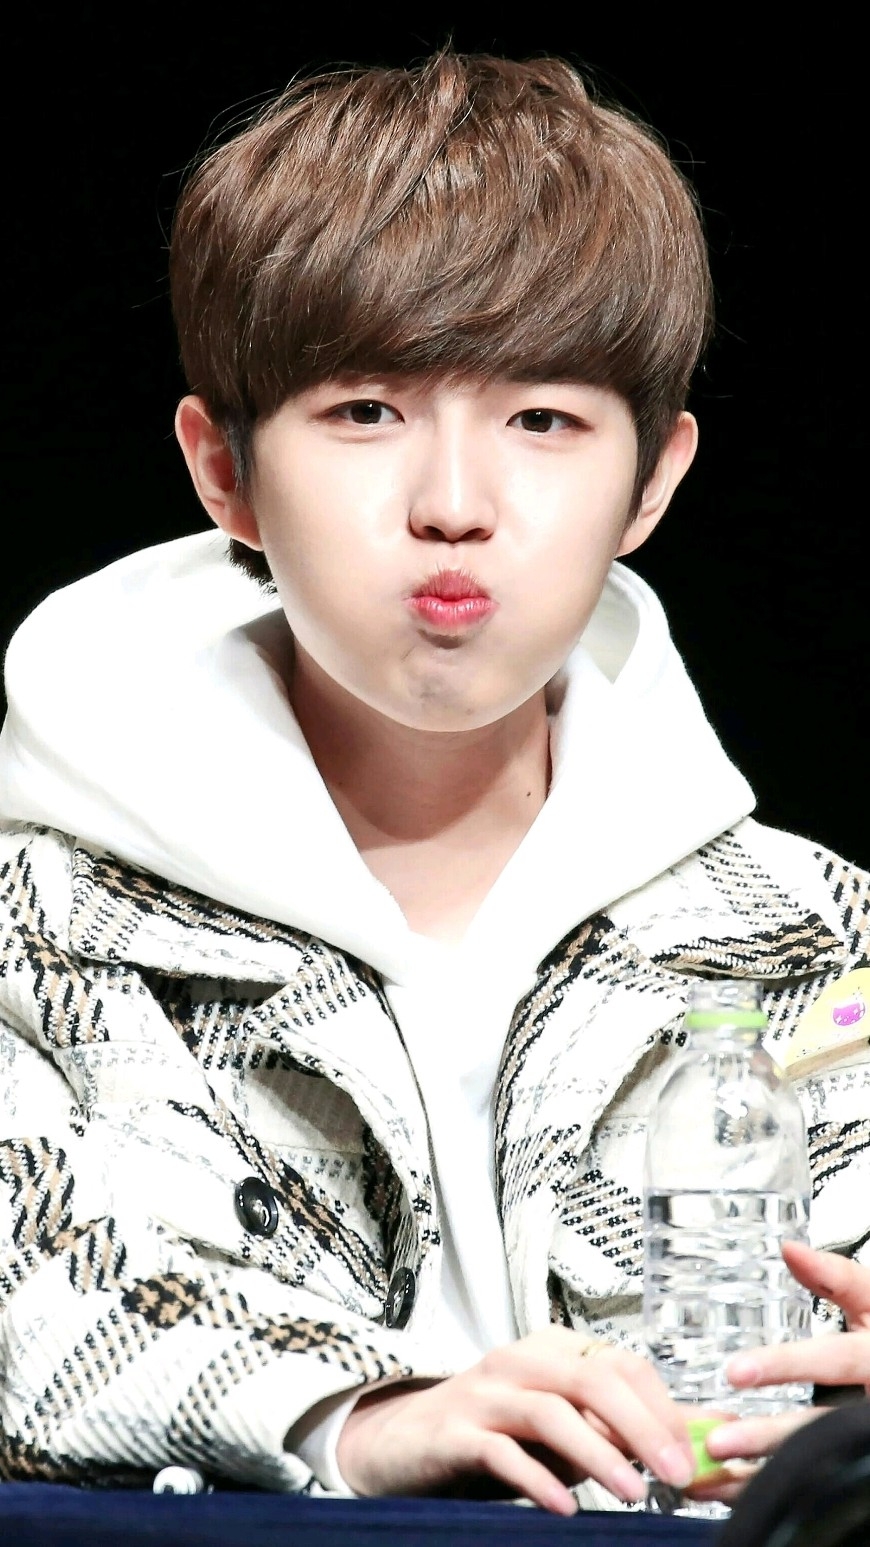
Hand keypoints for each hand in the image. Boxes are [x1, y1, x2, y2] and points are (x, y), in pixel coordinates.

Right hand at [336, 1326, 695, 1514]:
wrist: (404, 1443)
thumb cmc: (495, 1432)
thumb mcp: (562, 1427)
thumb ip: (618, 1429)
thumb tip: (697, 1439)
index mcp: (553, 1349)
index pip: (621, 1363)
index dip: (661, 1407)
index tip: (693, 1453)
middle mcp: (520, 1360)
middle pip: (594, 1378)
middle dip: (642, 1425)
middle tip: (675, 1471)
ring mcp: (485, 1392)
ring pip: (552, 1410)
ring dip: (598, 1451)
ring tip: (632, 1490)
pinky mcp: (455, 1431)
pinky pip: (502, 1449)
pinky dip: (537, 1477)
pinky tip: (564, 1505)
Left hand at [704, 1240, 869, 1474]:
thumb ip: (837, 1279)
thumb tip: (790, 1249)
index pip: (836, 1360)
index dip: (786, 1366)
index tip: (735, 1372)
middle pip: (821, 1425)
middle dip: (768, 1435)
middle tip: (717, 1440)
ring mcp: (864, 1436)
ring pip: (814, 1460)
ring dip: (761, 1469)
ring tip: (714, 1467)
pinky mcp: (857, 1461)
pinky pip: (812, 1480)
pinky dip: (768, 1484)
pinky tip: (731, 1485)